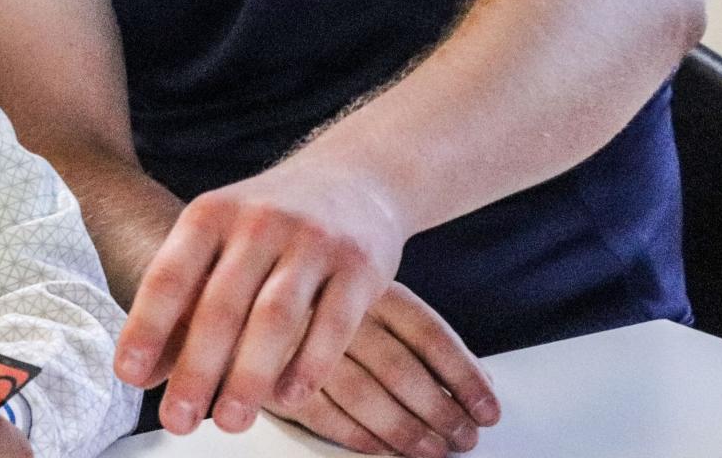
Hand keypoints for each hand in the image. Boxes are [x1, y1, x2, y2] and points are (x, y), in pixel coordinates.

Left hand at [114, 160, 406, 435]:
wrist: (353, 176)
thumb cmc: (268, 224)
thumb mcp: (217, 242)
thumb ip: (181, 303)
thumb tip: (140, 372)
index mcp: (210, 215)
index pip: (169, 275)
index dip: (147, 327)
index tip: (127, 375)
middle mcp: (258, 222)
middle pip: (220, 305)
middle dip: (196, 369)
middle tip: (177, 421)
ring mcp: (311, 241)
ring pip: (275, 317)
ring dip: (249, 376)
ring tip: (230, 421)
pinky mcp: (360, 265)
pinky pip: (334, 323)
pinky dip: (309, 365)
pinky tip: (288, 398)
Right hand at [266, 283, 499, 455]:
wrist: (232, 280)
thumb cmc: (317, 297)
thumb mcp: (370, 298)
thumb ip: (419, 336)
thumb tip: (484, 380)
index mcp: (366, 287)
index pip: (428, 334)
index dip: (464, 377)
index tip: (488, 409)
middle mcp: (337, 312)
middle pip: (401, 369)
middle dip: (441, 412)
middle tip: (464, 437)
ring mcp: (302, 343)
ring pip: (366, 396)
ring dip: (406, 431)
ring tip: (434, 450)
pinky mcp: (273, 376)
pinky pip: (326, 416)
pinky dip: (360, 438)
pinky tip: (383, 449)